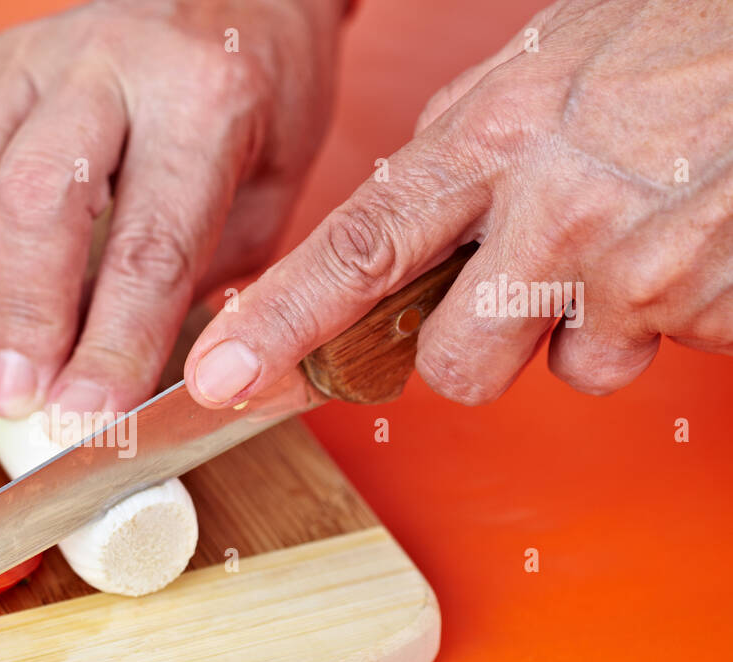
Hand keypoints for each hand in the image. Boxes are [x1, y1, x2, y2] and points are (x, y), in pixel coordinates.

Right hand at [0, 0, 345, 416]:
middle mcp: (109, 62)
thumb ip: (195, 284)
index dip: (112, 344)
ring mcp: (32, 56)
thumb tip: (115, 385)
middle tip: (15, 402)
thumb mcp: (266, 201)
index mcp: (203, 98)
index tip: (85, 419)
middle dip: (21, 318)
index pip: (148, 244)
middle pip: (33, 200)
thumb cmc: (258, 110)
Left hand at [185, 0, 732, 408]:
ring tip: (630, 241)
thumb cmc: (686, 39)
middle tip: (523, 286)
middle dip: (474, 349)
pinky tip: (685, 245)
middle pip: (452, 364)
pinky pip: (649, 355)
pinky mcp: (701, 308)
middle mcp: (550, 212)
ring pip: (562, 372)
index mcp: (493, 136)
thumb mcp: (548, 62)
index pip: (357, 248)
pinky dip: (663, 318)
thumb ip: (464, 144)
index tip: (222, 375)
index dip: (281, 324)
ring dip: (583, 331)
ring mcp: (630, 269)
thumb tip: (401, 214)